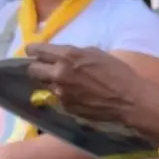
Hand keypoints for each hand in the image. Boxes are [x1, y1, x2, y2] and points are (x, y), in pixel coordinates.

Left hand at [25, 44, 143, 122]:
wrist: (128, 99)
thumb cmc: (117, 72)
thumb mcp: (95, 53)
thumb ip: (74, 54)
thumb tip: (60, 56)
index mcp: (67, 56)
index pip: (38, 51)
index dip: (32, 50)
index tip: (31, 51)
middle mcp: (59, 74)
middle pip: (33, 71)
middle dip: (37, 68)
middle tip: (45, 68)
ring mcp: (61, 93)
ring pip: (46, 86)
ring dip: (52, 83)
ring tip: (67, 83)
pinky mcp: (66, 107)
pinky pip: (59, 98)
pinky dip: (65, 95)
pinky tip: (79, 95)